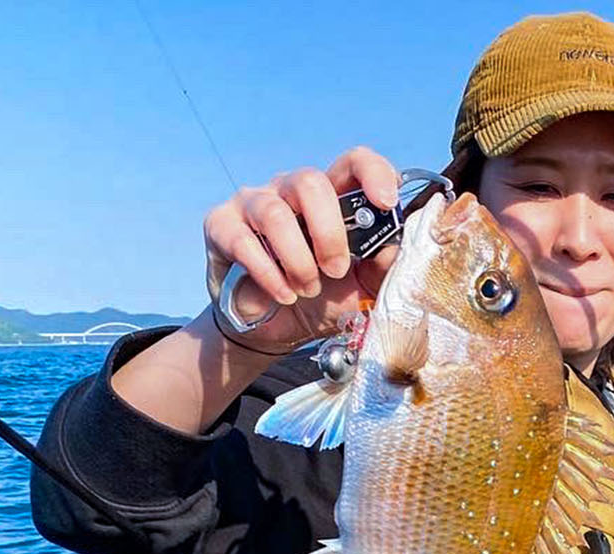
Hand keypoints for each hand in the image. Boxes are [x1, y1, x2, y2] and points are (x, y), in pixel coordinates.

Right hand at [203, 147, 403, 352]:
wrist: (278, 331)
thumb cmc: (325, 299)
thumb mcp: (364, 288)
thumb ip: (383, 266)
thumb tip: (393, 246)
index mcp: (333, 197)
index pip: (353, 163)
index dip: (372, 173)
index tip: (385, 203)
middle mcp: (291, 190)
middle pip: (309, 182)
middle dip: (328, 233)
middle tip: (335, 270)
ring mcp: (254, 203)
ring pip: (275, 213)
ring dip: (297, 260)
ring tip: (307, 290)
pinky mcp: (221, 224)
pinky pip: (243, 240)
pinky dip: (268, 274)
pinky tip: (283, 295)